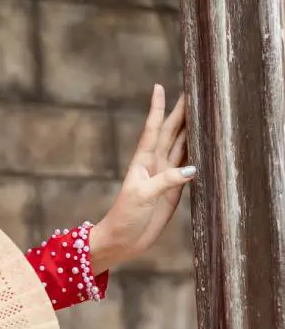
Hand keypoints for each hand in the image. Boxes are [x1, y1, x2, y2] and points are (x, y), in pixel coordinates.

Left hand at [90, 85, 194, 272]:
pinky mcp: (174, 190)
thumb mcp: (142, 197)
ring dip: (191, 130)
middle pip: (172, 133)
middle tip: (194, 92)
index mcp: (143, 161)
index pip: (153, 129)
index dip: (157, 109)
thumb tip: (191, 169)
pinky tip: (207, 146)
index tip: (159, 87)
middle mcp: (155, 164)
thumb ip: (165, 181)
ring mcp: (165, 176)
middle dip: (181, 112)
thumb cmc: (125, 217)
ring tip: (204, 113)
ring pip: (181, 147)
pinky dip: (198, 155)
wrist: (123, 240)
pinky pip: (189, 168)